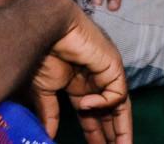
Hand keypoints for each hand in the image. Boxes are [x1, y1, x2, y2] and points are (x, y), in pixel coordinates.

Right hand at [30, 2, 131, 142]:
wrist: (48, 29)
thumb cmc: (43, 54)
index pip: (92, 114)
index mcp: (80, 86)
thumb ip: (49, 113)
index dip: (95, 133)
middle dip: (113, 135)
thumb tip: (48, 135)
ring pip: (120, 105)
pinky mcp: (114, 66)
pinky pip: (116, 93)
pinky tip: (85, 105)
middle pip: (111, 113)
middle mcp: (96, 81)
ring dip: (120, 129)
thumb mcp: (45, 91)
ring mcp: (107, 73)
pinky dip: (103, 103)